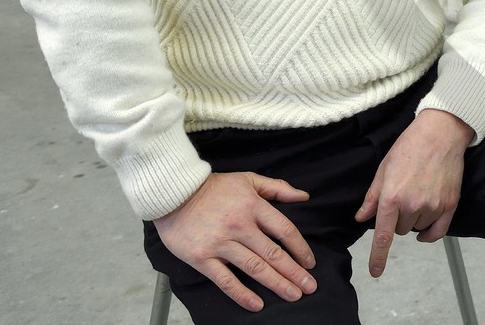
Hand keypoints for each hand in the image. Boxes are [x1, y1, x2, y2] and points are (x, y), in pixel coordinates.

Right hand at [153, 171, 317, 312]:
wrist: (173, 193)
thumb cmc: (214, 187)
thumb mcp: (248, 179)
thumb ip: (277, 188)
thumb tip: (304, 196)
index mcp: (254, 206)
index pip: (285, 231)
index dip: (301, 248)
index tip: (310, 263)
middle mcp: (240, 226)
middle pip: (273, 254)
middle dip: (294, 273)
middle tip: (310, 287)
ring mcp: (221, 244)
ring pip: (254, 268)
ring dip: (276, 284)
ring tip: (293, 296)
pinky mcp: (202, 258)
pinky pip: (225, 280)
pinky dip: (242, 294)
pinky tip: (257, 304)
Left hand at [355, 108, 473, 277]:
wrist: (441, 132)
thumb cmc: (410, 146)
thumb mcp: (384, 169)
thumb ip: (372, 197)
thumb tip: (362, 218)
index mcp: (392, 197)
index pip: (383, 236)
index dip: (378, 257)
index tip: (375, 272)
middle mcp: (412, 205)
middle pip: (400, 230)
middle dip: (398, 218)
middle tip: (403, 195)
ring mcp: (433, 206)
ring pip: (417, 228)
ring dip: (415, 219)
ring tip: (418, 193)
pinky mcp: (450, 204)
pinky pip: (438, 231)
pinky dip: (430, 233)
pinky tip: (426, 227)